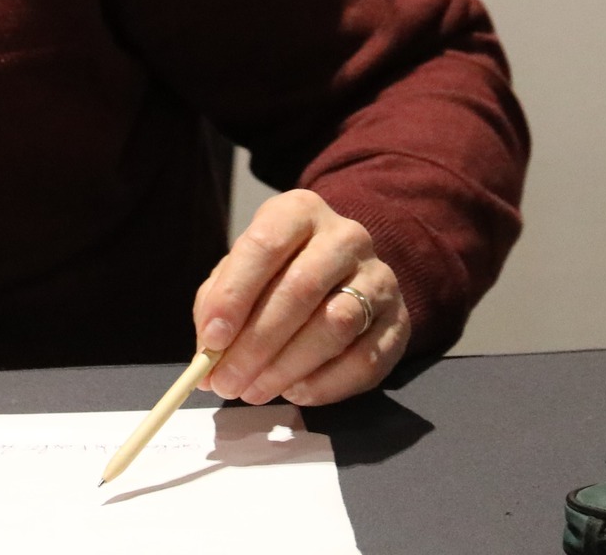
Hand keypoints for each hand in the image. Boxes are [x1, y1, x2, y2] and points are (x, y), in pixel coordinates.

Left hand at [193, 189, 410, 406]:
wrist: (345, 273)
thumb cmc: (280, 271)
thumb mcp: (243, 272)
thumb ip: (219, 306)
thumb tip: (207, 357)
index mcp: (300, 211)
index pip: (265, 245)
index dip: (235, 294)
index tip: (212, 339)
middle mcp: (346, 237)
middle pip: (301, 288)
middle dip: (257, 342)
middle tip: (227, 381)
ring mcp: (378, 278)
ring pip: (335, 325)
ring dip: (287, 366)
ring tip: (254, 390)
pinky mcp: (399, 321)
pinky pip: (365, 360)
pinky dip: (325, 384)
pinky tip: (295, 392)